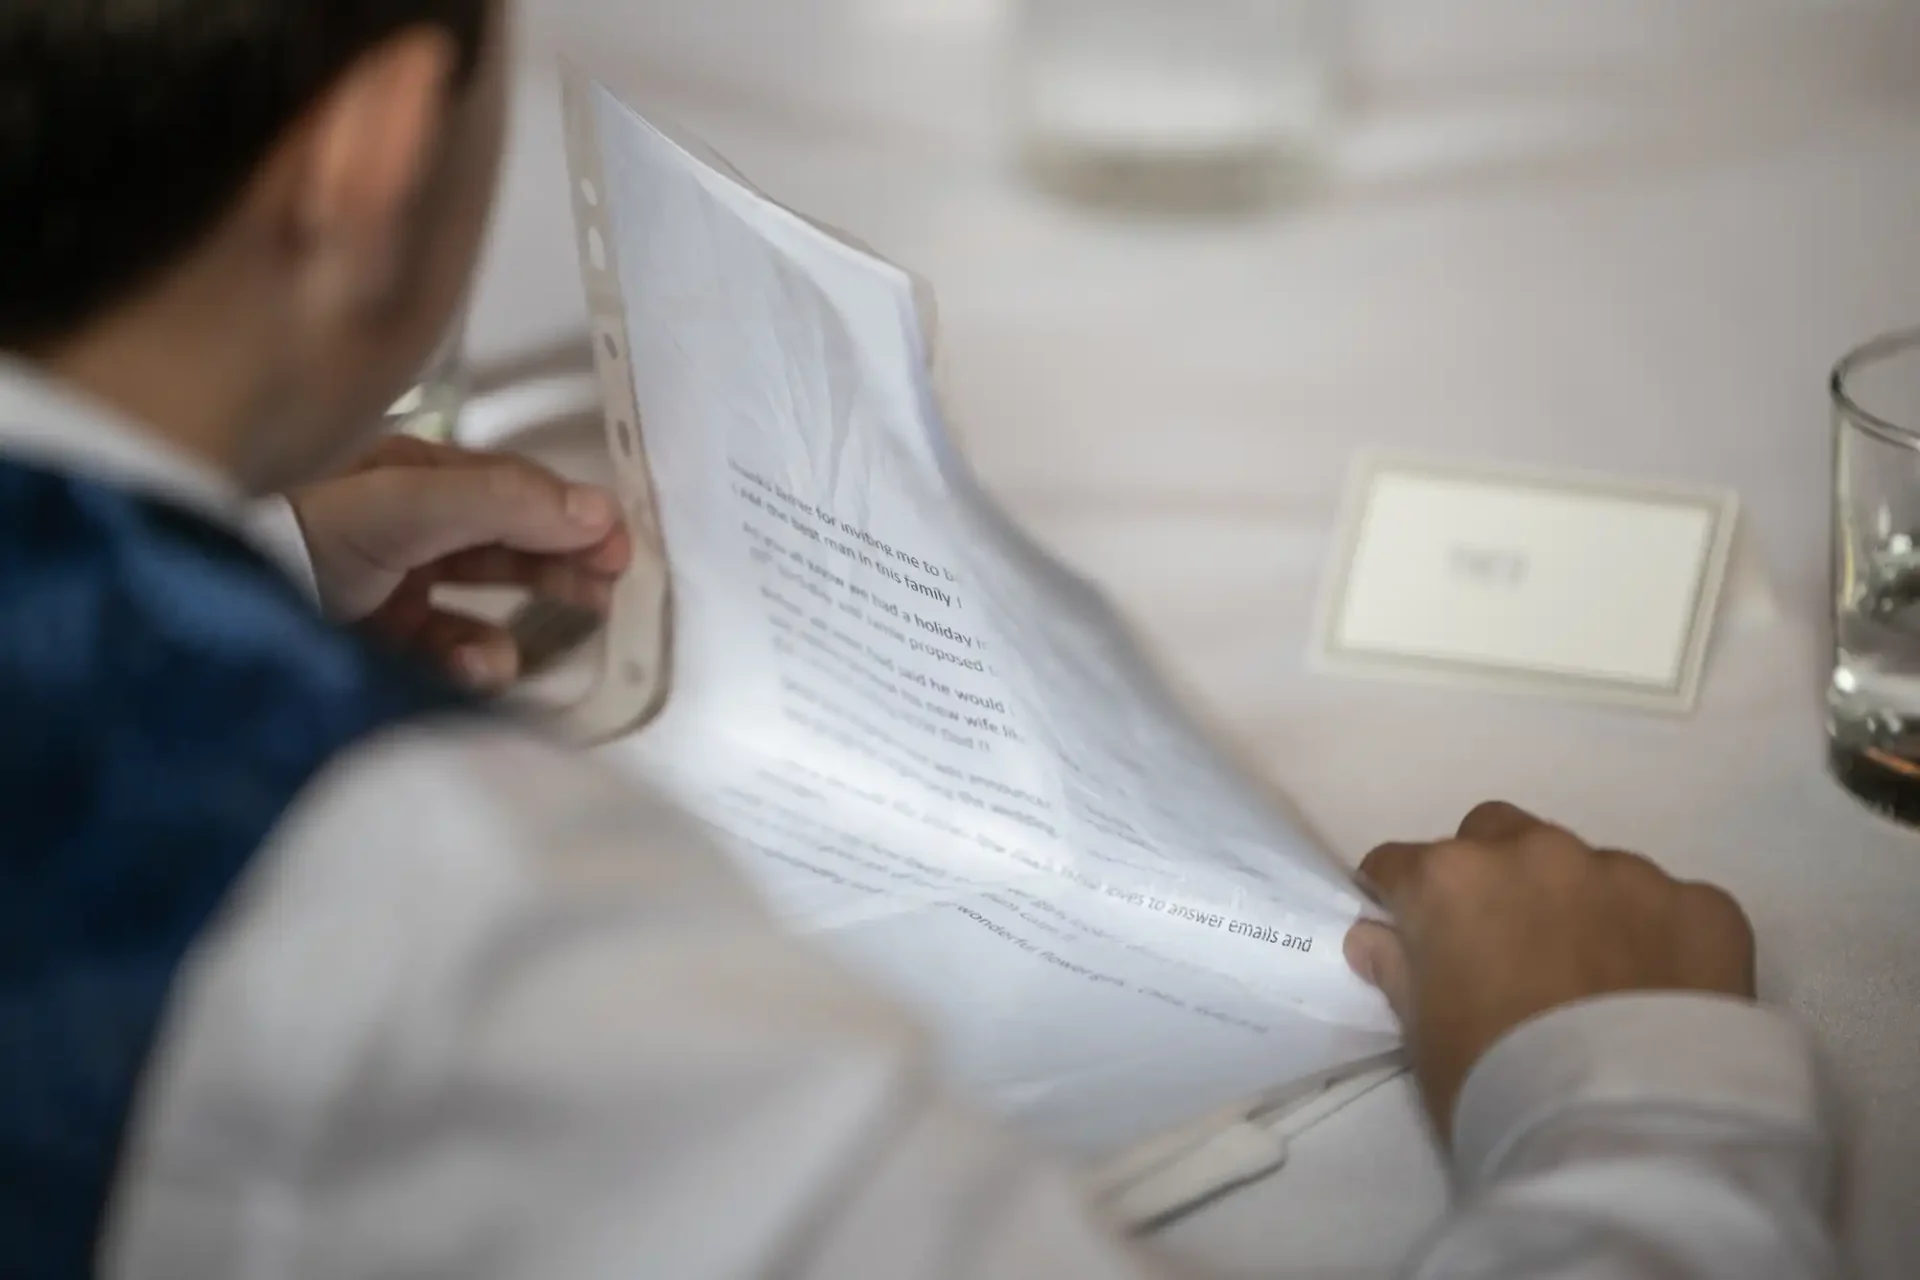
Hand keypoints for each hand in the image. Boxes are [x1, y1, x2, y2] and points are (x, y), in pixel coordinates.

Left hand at [290, 436, 632, 687]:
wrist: (215, 619)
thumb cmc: (303, 538)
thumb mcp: (402, 505)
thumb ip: (498, 503)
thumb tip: (598, 511)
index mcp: (408, 474)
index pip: (509, 487)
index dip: (566, 511)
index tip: (618, 542)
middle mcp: (405, 527)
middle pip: (506, 542)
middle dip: (560, 563)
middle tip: (612, 587)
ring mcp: (394, 588)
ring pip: (482, 603)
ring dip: (519, 620)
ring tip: (550, 637)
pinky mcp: (382, 648)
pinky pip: (446, 654)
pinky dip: (471, 662)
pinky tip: (479, 669)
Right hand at [1345, 802, 1755, 1142]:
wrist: (1631, 1138)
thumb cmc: (1498, 1088)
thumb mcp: (1425, 1041)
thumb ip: (1400, 972)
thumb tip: (1378, 938)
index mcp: (1452, 880)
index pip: (1400, 866)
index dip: (1403, 904)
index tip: (1413, 940)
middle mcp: (1536, 854)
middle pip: (1496, 837)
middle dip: (1492, 879)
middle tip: (1508, 952)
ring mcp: (1627, 874)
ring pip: (1587, 868)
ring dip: (1579, 906)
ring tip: (1599, 982)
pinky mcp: (1704, 905)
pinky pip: (1669, 906)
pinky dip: (1657, 938)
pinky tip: (1660, 996)